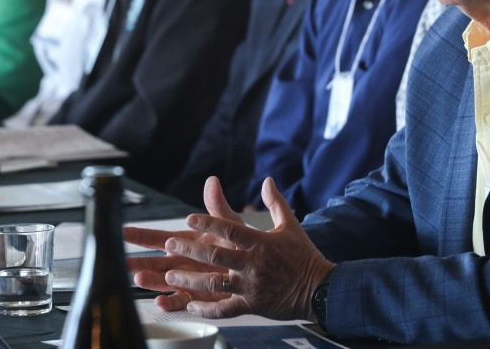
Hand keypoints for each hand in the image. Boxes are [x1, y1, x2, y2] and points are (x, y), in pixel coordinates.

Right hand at [125, 176, 245, 310]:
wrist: (257, 267)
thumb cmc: (240, 244)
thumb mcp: (229, 224)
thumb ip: (217, 206)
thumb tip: (212, 181)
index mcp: (186, 241)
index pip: (158, 238)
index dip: (140, 235)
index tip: (122, 232)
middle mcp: (183, 261)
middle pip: (155, 262)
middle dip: (138, 261)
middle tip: (120, 262)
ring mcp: (188, 279)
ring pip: (164, 281)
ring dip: (151, 281)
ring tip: (139, 279)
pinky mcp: (198, 296)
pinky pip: (182, 300)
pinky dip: (171, 301)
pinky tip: (161, 301)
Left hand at [130, 176, 334, 320]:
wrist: (320, 289)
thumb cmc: (304, 256)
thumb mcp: (290, 225)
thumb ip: (276, 202)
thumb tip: (267, 180)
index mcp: (261, 242)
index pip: (231, 229)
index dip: (209, 223)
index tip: (190, 218)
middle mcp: (253, 264)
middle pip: (216, 255)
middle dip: (190, 250)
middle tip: (169, 245)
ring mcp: (251, 286)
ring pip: (215, 283)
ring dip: (190, 280)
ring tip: (170, 277)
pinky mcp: (252, 305)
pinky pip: (225, 309)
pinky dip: (206, 309)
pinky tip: (190, 306)